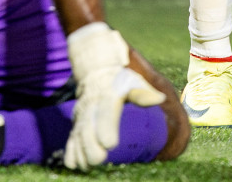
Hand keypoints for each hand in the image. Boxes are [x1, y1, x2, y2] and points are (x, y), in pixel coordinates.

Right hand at [64, 24, 165, 169]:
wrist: (94, 67)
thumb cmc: (119, 78)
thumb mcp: (132, 81)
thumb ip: (143, 93)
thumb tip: (160, 99)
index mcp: (108, 96)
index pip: (107, 113)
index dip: (107, 128)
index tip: (110, 144)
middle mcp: (93, 106)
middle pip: (90, 126)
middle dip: (91, 144)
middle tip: (98, 159)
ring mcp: (83, 114)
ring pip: (79, 133)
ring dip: (81, 150)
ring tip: (85, 166)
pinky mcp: (78, 120)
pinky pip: (72, 135)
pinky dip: (71, 149)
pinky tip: (72, 164)